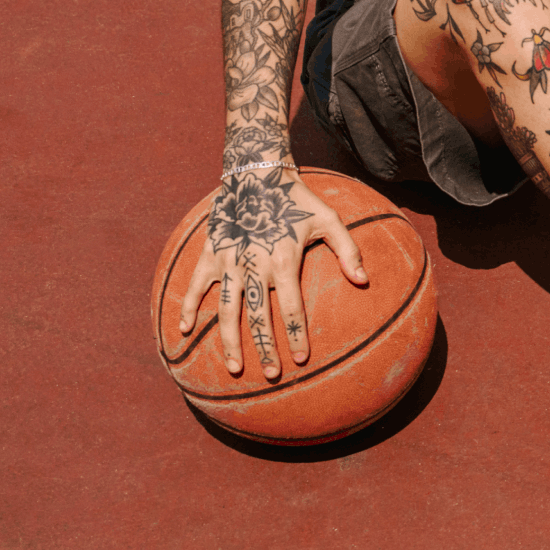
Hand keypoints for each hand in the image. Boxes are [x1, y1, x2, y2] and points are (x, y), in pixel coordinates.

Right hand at [178, 167, 366, 379]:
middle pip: (258, 317)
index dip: (296, 335)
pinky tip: (184, 331)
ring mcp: (228, 262)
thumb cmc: (298, 200)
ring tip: (234, 367)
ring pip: (225, 310)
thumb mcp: (330, 220)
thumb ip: (349, 251)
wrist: (257, 174)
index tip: (301, 359)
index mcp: (284, 261)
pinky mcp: (210, 255)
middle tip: (270, 375)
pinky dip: (186, 308)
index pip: (292, 308)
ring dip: (228, 340)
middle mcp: (254, 266)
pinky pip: (194, 286)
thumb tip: (364, 281)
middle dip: (265, 348)